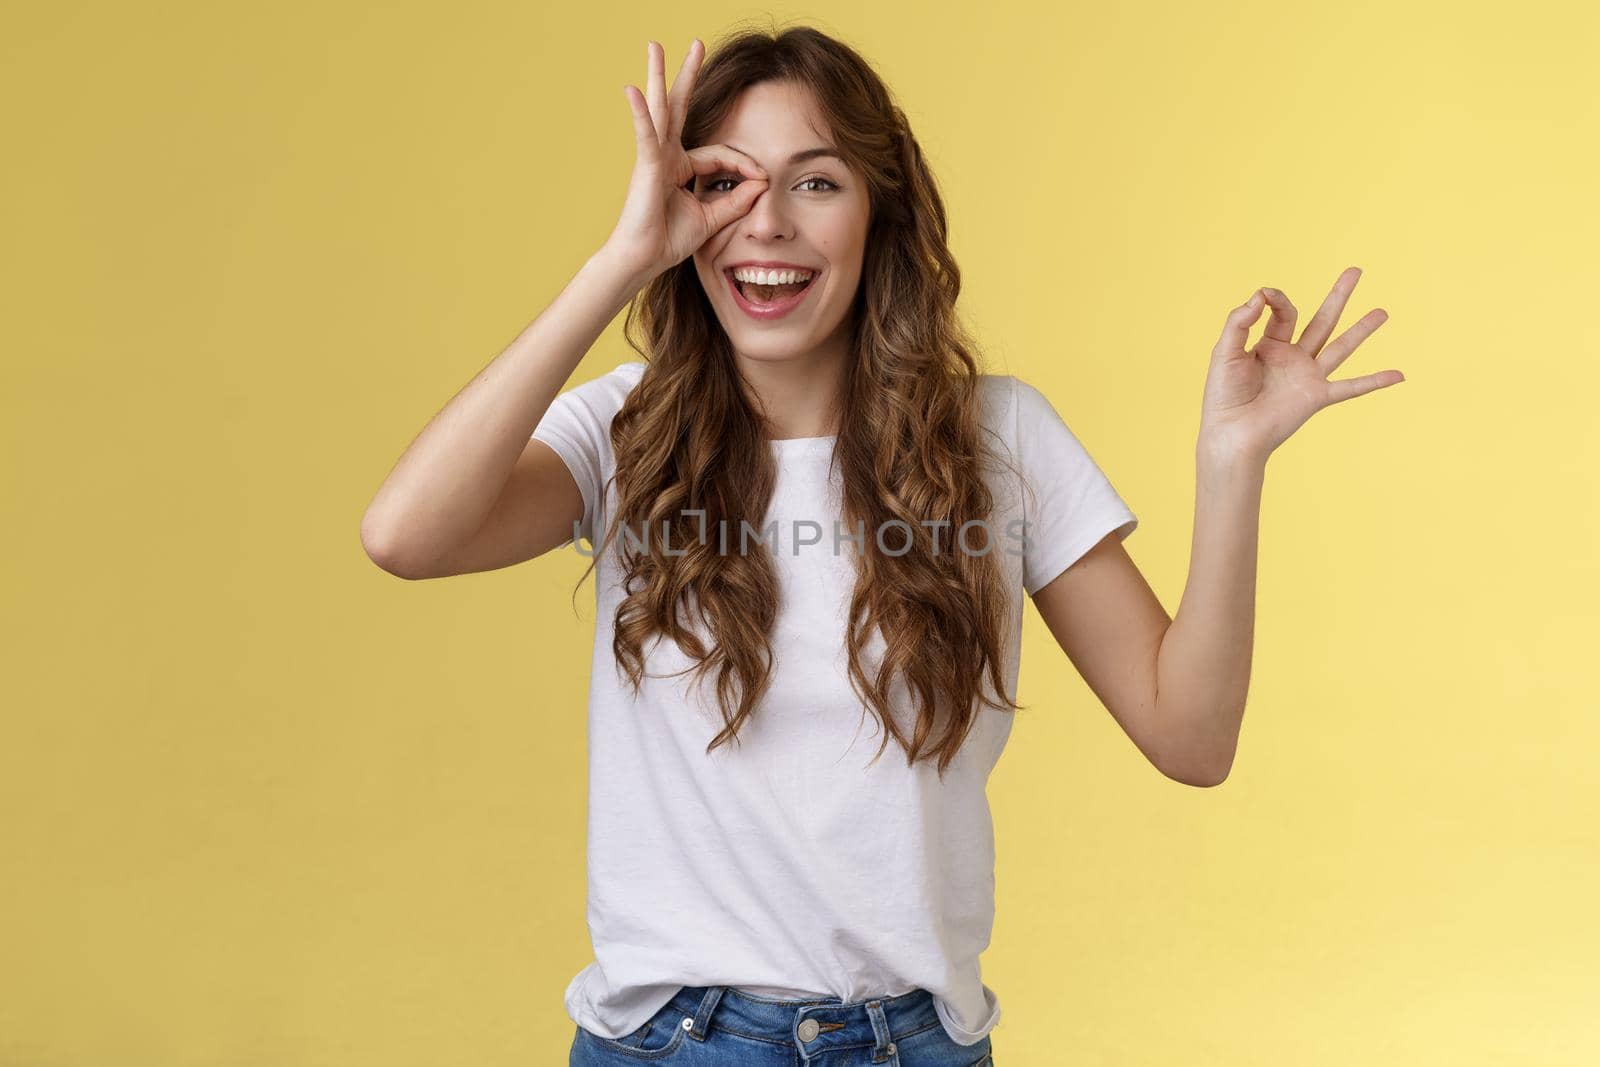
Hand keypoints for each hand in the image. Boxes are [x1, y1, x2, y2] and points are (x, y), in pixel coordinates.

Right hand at [601, 40, 769, 285]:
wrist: (642, 260)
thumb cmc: (667, 240)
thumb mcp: (712, 218)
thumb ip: (736, 201)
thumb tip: (763, 183)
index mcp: (680, 167)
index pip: (721, 154)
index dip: (744, 164)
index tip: (762, 179)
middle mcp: (666, 156)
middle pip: (680, 108)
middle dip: (688, 76)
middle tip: (696, 43)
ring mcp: (654, 158)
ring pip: (660, 110)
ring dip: (658, 76)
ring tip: (654, 46)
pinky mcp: (646, 167)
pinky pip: (646, 135)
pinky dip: (640, 113)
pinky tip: (632, 91)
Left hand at [1198, 266, 1404, 463]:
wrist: (1232, 432)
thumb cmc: (1223, 395)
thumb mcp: (1225, 350)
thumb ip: (1240, 321)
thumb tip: (1260, 295)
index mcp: (1269, 346)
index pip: (1284, 312)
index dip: (1276, 299)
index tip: (1265, 296)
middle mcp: (1292, 358)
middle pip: (1321, 320)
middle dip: (1338, 296)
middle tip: (1355, 271)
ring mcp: (1307, 376)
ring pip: (1340, 347)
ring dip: (1361, 329)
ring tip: (1382, 312)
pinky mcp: (1317, 396)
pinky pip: (1351, 387)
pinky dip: (1375, 381)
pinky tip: (1399, 375)